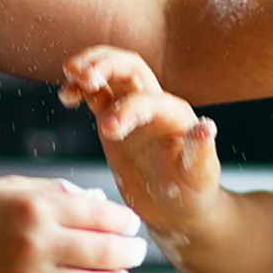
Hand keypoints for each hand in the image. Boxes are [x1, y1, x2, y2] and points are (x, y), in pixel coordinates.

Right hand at [0, 176, 147, 272]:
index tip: (130, 226)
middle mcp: (36, 244)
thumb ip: (54, 192)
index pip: (102, 217)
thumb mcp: (7, 188)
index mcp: (36, 208)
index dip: (125, 223)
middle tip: (136, 253)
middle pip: (106, 253)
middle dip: (131, 254)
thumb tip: (98, 203)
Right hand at [59, 47, 223, 239]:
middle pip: (129, 66)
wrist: (177, 207)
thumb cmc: (192, 192)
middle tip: (83, 76)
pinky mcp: (114, 119)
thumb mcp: (199, 176)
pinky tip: (66, 95)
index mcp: (175, 115)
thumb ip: (201, 151)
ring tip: (70, 74)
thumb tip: (206, 127)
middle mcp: (155, 104)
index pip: (148, 99)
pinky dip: (80, 88)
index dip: (127, 109)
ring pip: (110, 73)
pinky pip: (95, 94)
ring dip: (90, 67)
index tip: (108, 130)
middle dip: (106, 65)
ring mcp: (132, 109)